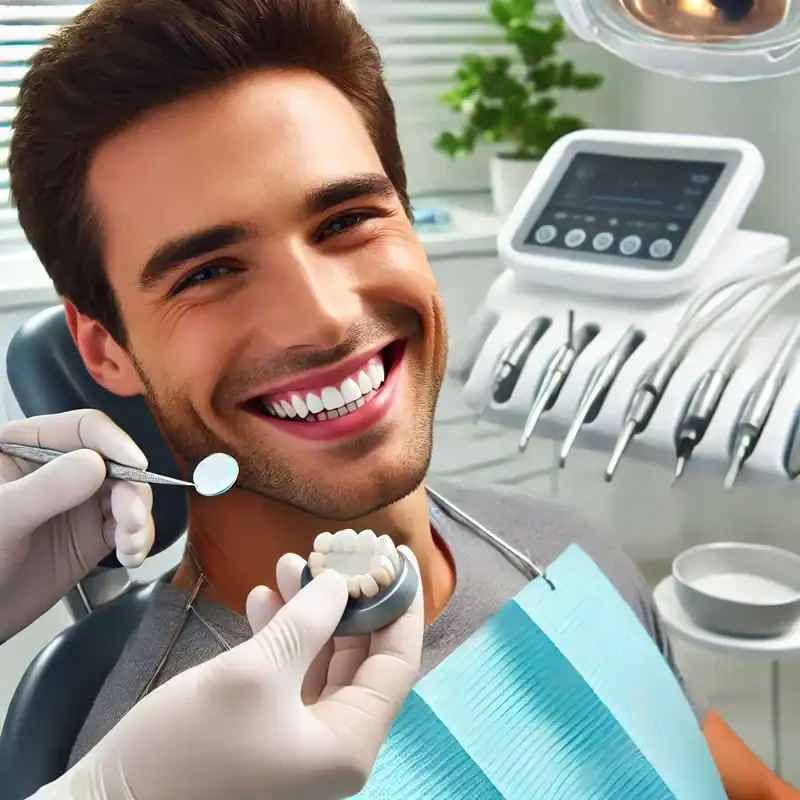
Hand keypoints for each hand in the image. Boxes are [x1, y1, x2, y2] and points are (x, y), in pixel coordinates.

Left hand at [0, 410, 153, 639]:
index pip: (82, 428)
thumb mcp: (2, 518)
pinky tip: (131, 557)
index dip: (113, 442)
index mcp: (26, 447)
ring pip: (128, 494)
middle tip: (131, 520)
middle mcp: (58, 469)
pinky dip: (139, 540)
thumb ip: (45, 490)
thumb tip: (97, 464)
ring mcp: (77, 502)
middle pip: (115, 462)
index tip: (136, 466)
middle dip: (131, 490)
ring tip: (131, 546)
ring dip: (138, 518)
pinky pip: (128, 528)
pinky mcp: (92, 535)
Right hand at [51, 547, 422, 799]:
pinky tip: (260, 599)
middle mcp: (333, 744)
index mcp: (349, 744)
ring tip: (289, 563)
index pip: (396, 663)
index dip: (400, 603)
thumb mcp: (256, 672)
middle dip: (347, 600)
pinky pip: (290, 672)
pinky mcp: (268, 730)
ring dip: (307, 610)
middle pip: (361, 657)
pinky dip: (280, 633)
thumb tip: (338, 584)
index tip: (395, 553)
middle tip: (336, 552)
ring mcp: (300, 739)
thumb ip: (307, 623)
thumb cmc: (189, 745)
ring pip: (322, 658)